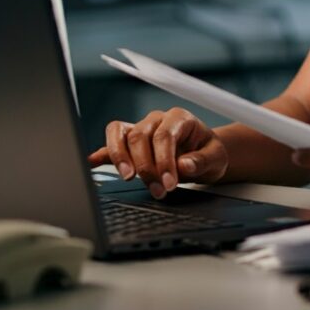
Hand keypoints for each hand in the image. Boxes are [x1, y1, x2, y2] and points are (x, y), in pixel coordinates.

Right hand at [87, 107, 227, 198]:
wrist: (204, 153)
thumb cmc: (208, 152)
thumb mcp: (216, 157)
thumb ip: (202, 160)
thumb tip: (184, 165)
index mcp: (179, 118)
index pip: (164, 135)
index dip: (164, 161)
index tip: (169, 184)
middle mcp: (157, 119)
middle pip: (140, 136)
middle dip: (146, 166)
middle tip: (158, 190)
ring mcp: (141, 127)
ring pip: (122, 135)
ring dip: (121, 158)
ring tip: (128, 177)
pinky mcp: (130, 140)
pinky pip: (113, 141)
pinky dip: (103, 152)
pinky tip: (93, 162)